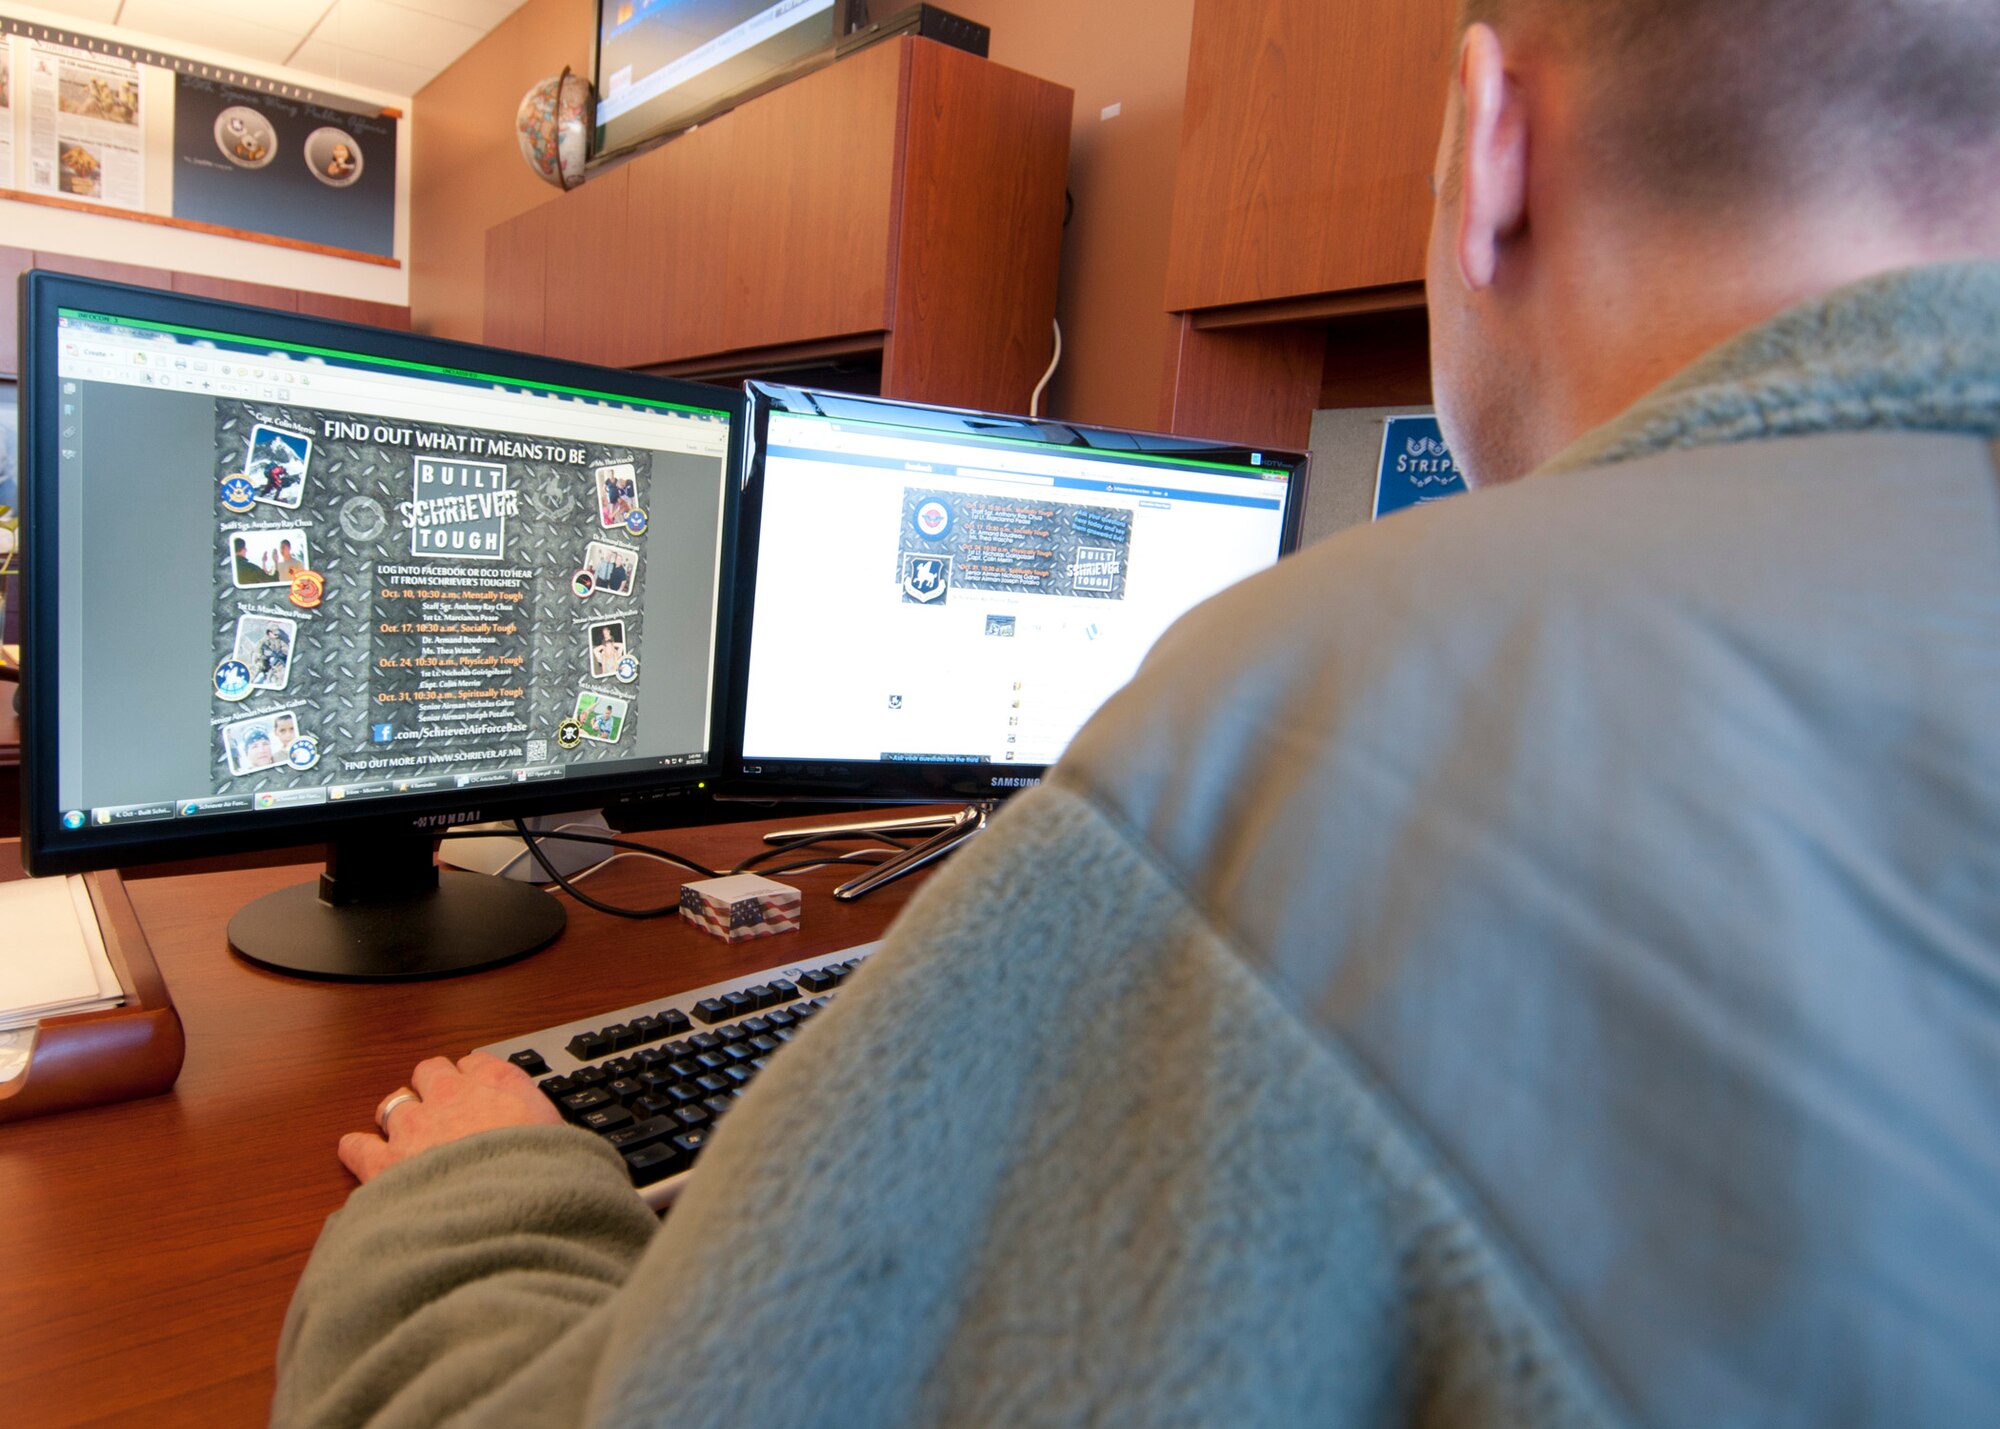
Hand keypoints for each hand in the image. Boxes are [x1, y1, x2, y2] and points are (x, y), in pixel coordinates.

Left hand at [341, 1051, 562, 1184]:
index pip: (479, 1062)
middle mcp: (454, 1097)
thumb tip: (565, 1149)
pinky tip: (358, 1152)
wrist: (503, 1212)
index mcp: (501, 1086)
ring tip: (404, 1130)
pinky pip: (358, 1144)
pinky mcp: (384, 1162)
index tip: (478, 1085)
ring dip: (398, 1113)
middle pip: (432, 1070)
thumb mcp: (567, 1145)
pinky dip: (357, 1148)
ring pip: (394, 1101)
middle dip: (432, 1084)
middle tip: (439, 1104)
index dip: (476, 1075)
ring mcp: (415, 1126)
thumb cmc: (543, 1178)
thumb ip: (551, 1133)